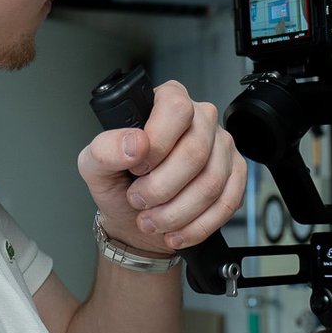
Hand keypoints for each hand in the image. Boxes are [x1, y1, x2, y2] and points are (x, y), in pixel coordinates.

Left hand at [77, 80, 245, 255]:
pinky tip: (176, 232)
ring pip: (211, 183)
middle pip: (195, 152)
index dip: (156, 146)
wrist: (136, 218)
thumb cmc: (120, 185)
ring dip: (176, 213)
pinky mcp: (236, 175)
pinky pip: (227, 203)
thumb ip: (105, 150)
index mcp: (167, 100)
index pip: (176, 110)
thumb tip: (135, 143)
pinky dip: (197, 226)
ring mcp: (222, 147)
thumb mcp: (95, 167)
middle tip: (139, 201)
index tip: (136, 169)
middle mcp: (200, 118)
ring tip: (152, 221)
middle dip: (161, 189)